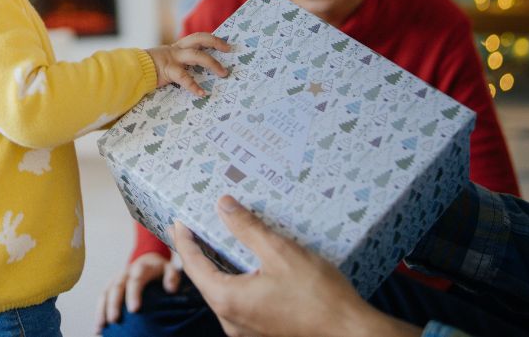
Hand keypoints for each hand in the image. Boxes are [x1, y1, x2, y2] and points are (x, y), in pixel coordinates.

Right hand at [94, 252, 181, 331]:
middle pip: (118, 286)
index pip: (137, 279)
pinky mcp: (109, 286)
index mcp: (142, 267)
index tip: (134, 309)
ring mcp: (116, 278)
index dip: (134, 293)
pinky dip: (98, 312)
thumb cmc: (160, 271)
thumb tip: (171, 289)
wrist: (147, 261)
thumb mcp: (169, 269)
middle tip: (114, 320)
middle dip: (114, 303)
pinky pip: (101, 298)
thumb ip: (172, 277)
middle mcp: (126, 272)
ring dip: (102, 308)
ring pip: (106, 291)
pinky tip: (98, 328)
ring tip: (101, 327)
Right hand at [146, 32, 229, 96]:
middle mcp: (176, 49)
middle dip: (215, 42)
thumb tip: (194, 75)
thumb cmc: (146, 69)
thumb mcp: (163, 63)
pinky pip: (184, 77)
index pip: (196, 38)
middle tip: (228, 49)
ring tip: (223, 73)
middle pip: (199, 38)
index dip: (211, 39)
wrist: (131, 70)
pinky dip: (193, 85)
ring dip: (212, 63)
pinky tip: (201, 93)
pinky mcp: (168, 70)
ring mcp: (173, 58)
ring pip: (197, 55)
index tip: (224, 44)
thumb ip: (177, 66)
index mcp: (176, 47)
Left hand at [173, 196, 420, 336]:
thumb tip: (223, 205)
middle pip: (205, 280)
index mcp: (228, 300)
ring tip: (220, 240)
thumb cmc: (317, 294)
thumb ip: (247, 228)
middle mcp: (230, 321)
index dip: (184, 240)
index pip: (194, 265)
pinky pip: (238, 302)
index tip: (179, 220)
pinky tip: (248, 265)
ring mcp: (246, 331)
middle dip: (199, 252)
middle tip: (197, 226)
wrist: (349, 333)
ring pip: (222, 292)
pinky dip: (235, 280)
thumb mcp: (279, 251)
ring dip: (218, 266)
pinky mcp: (262, 333)